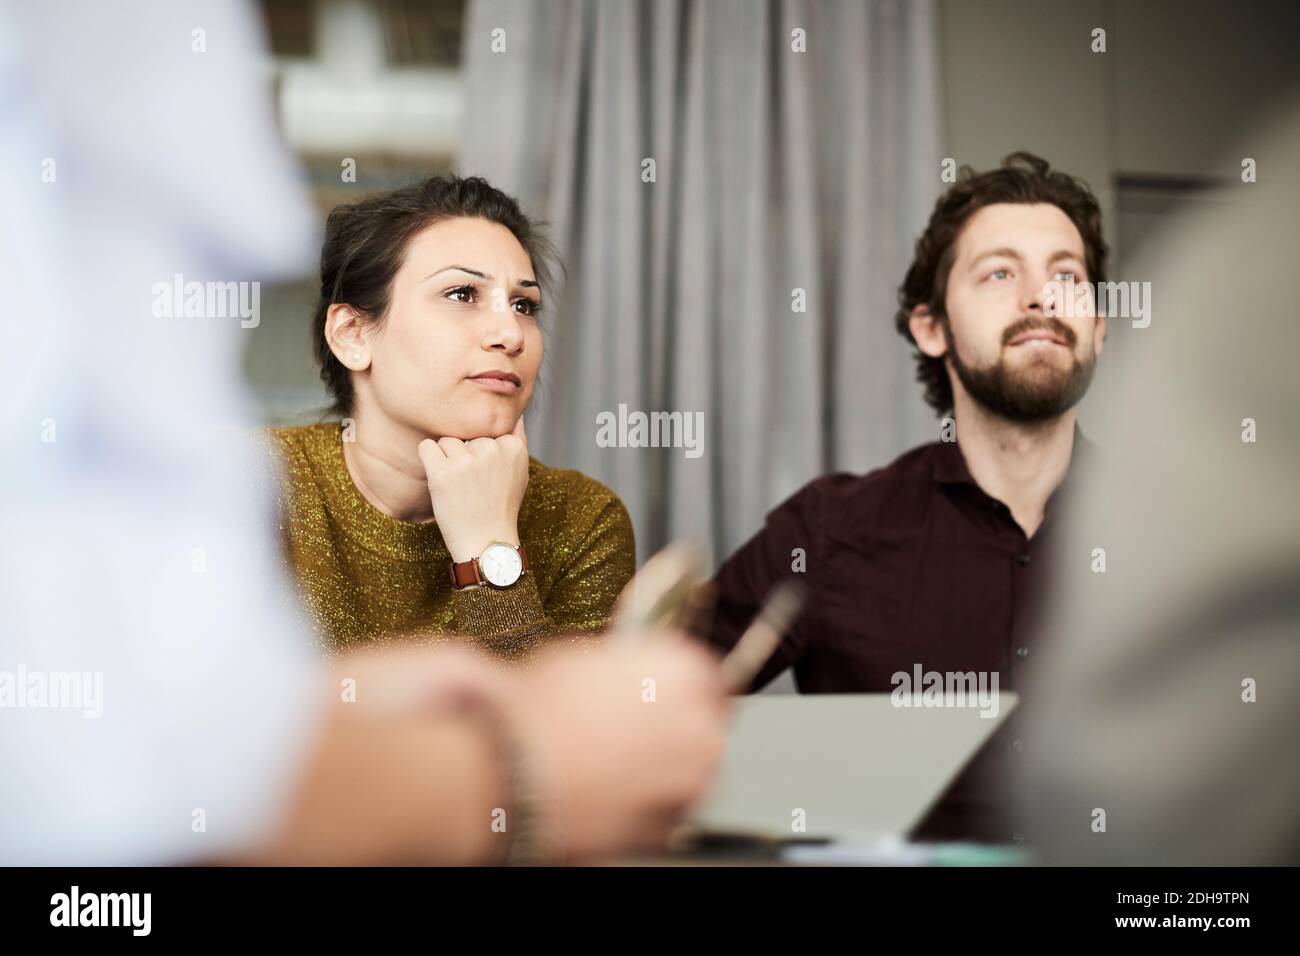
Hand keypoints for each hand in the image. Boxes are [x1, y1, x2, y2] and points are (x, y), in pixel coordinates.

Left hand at [417, 416, 529, 562]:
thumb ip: (518, 439)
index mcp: (512, 446)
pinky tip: (440, 479)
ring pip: (446, 440)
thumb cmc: (502, 506)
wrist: (487, 541)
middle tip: (473, 485)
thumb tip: (516, 412)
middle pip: (465, 434)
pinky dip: (428, 460)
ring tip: (459, 485)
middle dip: (465, 454)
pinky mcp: (442, 473)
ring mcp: (467, 461)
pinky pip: (426, 446)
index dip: (482, 451)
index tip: (488, 475)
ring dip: (447, 459)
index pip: (485, 428)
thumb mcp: (521, 471)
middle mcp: (491, 449)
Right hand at [505, 635, 729, 860]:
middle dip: (673, 730)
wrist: (510, 770)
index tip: (661, 697)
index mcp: (683, 669)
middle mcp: (700, 722)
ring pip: (691, 772)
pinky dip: (648, 806)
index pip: (706, 677)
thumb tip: (622, 678)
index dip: (679, 688)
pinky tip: (608, 796)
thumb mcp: (579, 657)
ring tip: (613, 769)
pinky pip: (669, 811)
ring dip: (664, 770)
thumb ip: (621, 668)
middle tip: (630, 735)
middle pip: (703, 725)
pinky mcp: (671, 824)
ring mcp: (691, 779)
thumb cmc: (537, 707)